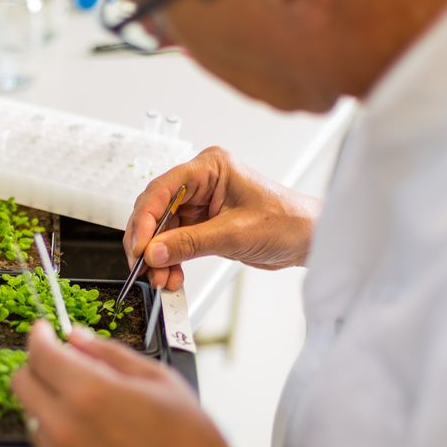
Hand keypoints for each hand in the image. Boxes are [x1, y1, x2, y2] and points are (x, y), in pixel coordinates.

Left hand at [12, 321, 271, 446]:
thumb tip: (76, 337)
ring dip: (49, 404)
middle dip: (36, 366)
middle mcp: (66, 427)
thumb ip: (108, 353)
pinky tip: (98, 440)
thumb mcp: (156, 378)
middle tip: (59, 363)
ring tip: (89, 408)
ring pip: (32, 418)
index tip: (42, 332)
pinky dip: (64, 438)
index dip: (38, 336)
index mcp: (89, 392)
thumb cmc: (189, 438)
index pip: (39, 354)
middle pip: (21, 384)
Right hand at [124, 146, 321, 289]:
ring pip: (162, 230)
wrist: (308, 239)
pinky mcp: (202, 223)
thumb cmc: (286, 221)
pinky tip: (170, 276)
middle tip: (144, 268)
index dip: (145, 220)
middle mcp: (200, 182)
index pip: (162, 189)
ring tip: (160, 279)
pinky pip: (175, 241)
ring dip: (158, 257)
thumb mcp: (234, 234)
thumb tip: (155, 252)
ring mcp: (199, 203)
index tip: (139, 247)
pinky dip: (170, 260)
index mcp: (209, 167)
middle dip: (148, 242)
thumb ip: (190, 243)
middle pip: (156, 209)